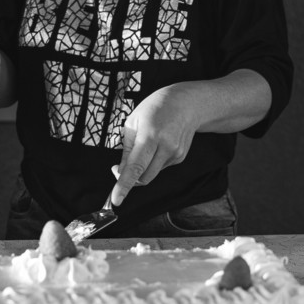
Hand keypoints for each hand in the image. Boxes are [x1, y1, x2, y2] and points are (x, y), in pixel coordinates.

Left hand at [109, 85, 196, 206]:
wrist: (187, 103)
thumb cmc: (155, 108)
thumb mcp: (133, 122)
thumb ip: (126, 149)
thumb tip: (120, 172)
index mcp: (150, 135)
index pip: (135, 167)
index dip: (124, 185)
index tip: (116, 199)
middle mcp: (165, 147)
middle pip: (144, 177)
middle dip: (129, 178)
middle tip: (118, 168)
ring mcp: (175, 153)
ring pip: (152, 174)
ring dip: (141, 170)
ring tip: (141, 149)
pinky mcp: (180, 157)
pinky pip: (160, 168)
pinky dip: (152, 163)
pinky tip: (156, 146)